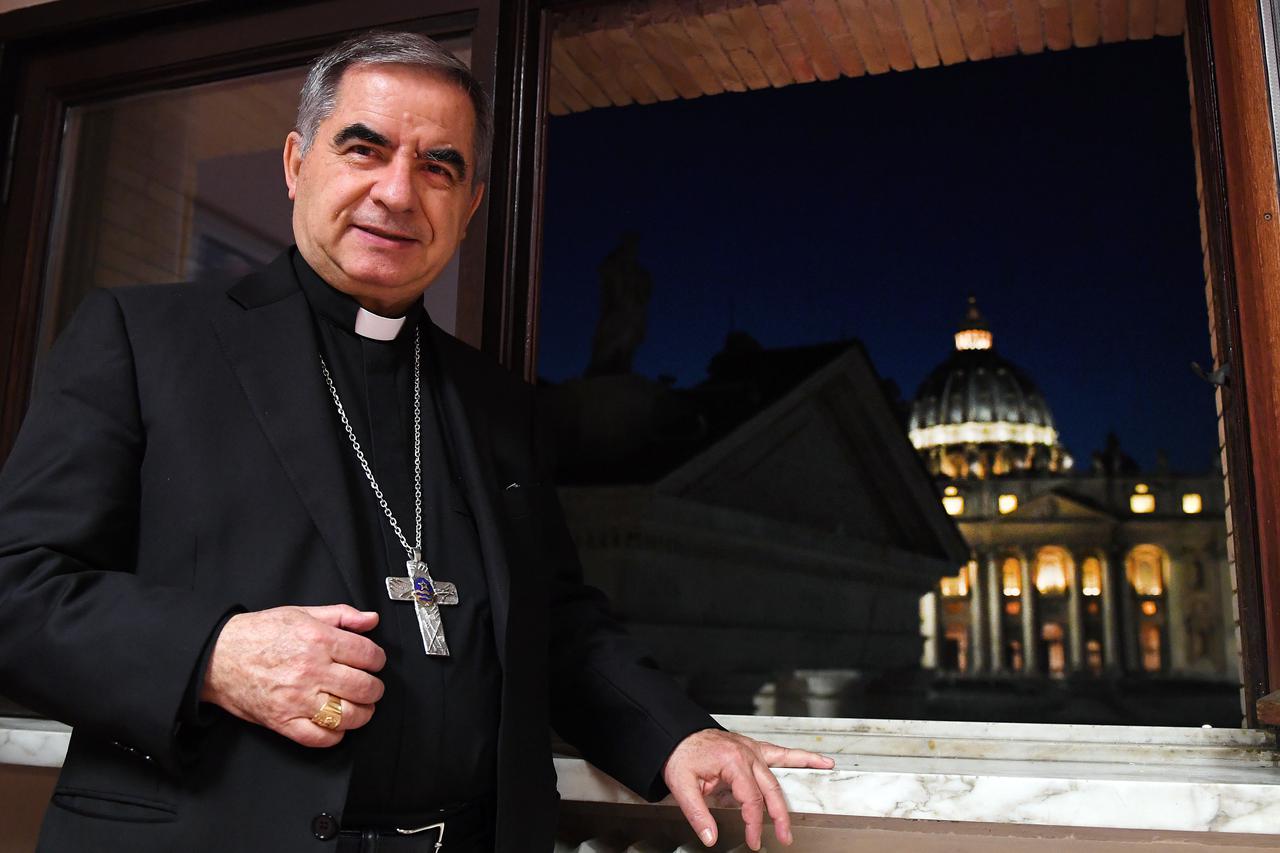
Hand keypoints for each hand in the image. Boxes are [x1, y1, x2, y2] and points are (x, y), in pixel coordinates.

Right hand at [200, 604, 385, 746]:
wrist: (217, 656)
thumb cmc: (257, 634)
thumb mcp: (301, 613)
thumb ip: (340, 615)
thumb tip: (370, 620)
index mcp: (318, 640)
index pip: (368, 655)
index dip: (378, 660)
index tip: (375, 663)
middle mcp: (310, 670)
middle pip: (364, 687)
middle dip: (374, 689)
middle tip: (370, 687)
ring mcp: (297, 698)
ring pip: (347, 715)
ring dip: (362, 714)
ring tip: (360, 707)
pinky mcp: (282, 721)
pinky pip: (320, 737)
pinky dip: (334, 735)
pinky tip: (336, 724)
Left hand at [662, 729, 833, 849]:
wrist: (676, 735)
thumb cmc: (681, 756)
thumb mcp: (682, 786)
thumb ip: (698, 814)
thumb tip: (710, 836)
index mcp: (732, 761)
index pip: (751, 799)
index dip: (753, 823)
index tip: (754, 840)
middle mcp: (746, 753)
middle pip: (770, 788)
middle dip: (779, 815)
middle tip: (785, 836)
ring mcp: (752, 749)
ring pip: (781, 768)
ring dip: (804, 774)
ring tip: (825, 775)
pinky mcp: (753, 749)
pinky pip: (781, 752)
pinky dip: (801, 756)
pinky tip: (819, 759)